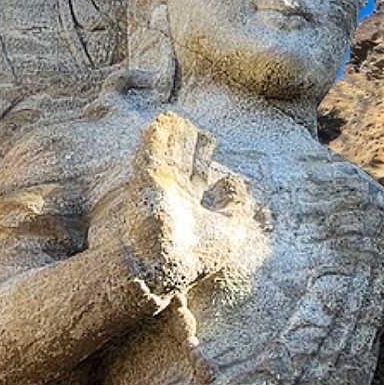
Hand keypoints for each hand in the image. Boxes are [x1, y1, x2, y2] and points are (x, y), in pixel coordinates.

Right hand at [118, 112, 262, 298]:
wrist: (167, 268)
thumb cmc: (198, 256)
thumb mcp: (230, 230)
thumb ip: (235, 204)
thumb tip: (236, 180)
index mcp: (189, 206)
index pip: (196, 175)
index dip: (201, 158)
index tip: (209, 141)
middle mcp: (172, 196)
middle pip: (179, 162)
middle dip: (184, 144)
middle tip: (189, 124)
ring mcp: (158, 189)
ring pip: (165, 155)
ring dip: (168, 137)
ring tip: (173, 116)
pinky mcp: (147, 184)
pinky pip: (151, 156)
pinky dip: (156, 139)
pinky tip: (161, 123)